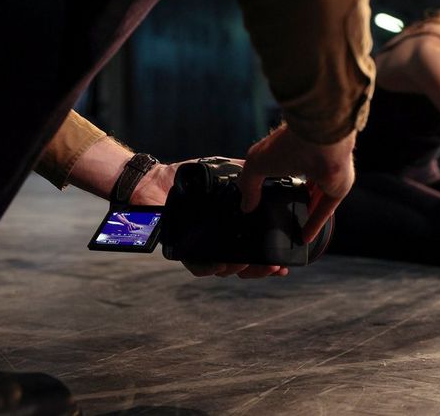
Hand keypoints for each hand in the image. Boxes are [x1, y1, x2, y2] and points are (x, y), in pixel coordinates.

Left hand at [131, 157, 288, 278]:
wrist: (154, 180)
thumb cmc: (187, 177)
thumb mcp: (222, 170)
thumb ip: (245, 173)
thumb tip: (271, 171)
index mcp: (230, 228)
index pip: (255, 248)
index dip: (271, 260)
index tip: (285, 263)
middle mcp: (218, 241)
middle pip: (245, 265)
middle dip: (261, 269)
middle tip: (275, 266)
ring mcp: (201, 247)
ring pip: (224, 269)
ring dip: (240, 269)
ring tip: (250, 261)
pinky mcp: (183, 250)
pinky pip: (198, 267)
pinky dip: (210, 268)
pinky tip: (222, 264)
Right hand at [237, 123, 356, 243]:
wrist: (318, 143)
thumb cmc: (288, 144)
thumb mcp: (256, 164)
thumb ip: (248, 184)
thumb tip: (246, 205)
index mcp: (291, 149)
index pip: (283, 166)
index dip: (275, 181)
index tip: (264, 198)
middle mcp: (311, 160)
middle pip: (303, 183)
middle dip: (294, 198)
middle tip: (281, 214)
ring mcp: (326, 175)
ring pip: (316, 198)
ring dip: (306, 213)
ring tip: (294, 229)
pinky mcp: (337, 188)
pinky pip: (325, 209)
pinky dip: (315, 223)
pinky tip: (305, 236)